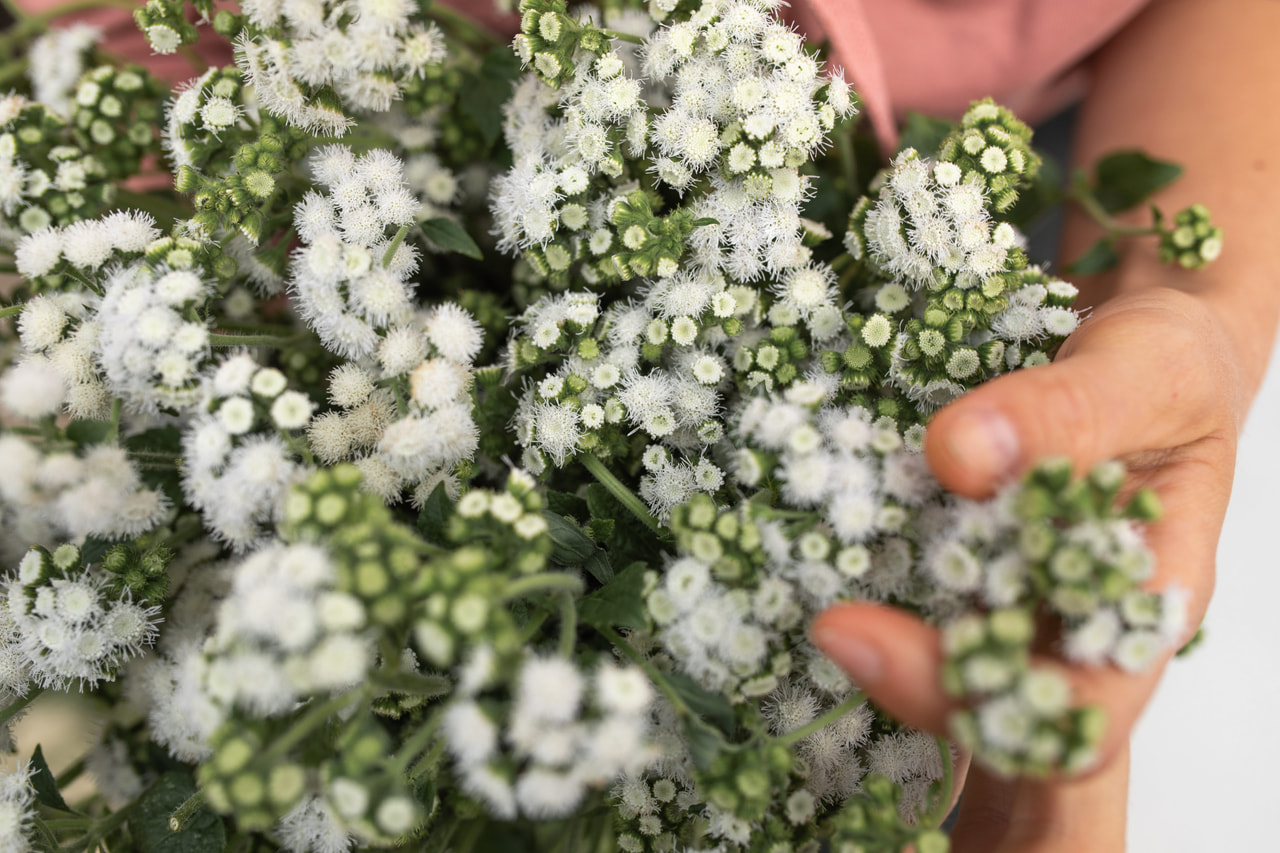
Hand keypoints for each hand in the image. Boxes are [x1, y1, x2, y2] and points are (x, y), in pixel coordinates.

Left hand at [811, 285, 1240, 850]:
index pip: (1069, 717)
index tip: (861, 634)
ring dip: (866, 636)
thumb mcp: (1148, 372)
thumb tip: (959, 454)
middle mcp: (1063, 623)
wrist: (1143, 345)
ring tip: (791, 590)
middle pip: (985, 705)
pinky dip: (849, 565)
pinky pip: (898, 582)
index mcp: (1140, 609)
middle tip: (827, 626)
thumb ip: (1069, 413)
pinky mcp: (951, 555)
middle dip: (903, 685)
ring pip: (931, 655)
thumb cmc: (1167, 370)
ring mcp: (1002, 593)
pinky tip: (801, 534)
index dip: (972, 703)